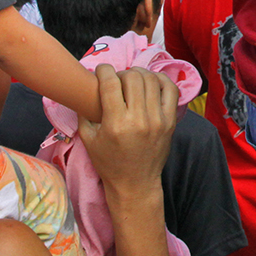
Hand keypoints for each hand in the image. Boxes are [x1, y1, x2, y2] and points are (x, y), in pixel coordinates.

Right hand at [79, 64, 177, 189]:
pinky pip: (170, 89)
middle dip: (121, 73)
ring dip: (139, 74)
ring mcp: (158, 119)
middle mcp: (139, 119)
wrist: (135, 184)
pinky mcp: (170, 121)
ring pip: (151, 79)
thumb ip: (84, 113)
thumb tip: (85, 89)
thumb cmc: (109, 163)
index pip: (111, 83)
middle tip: (116, 80)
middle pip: (133, 77)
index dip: (103, 71)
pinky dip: (160, 80)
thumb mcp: (89, 140)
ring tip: (132, 81)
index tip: (100, 71)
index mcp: (116, 123)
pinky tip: (151, 82)